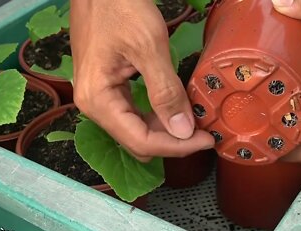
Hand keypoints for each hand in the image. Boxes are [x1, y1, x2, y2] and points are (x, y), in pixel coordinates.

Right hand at [70, 0, 213, 161]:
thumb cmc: (120, 7)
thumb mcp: (148, 47)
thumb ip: (166, 91)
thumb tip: (183, 131)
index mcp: (98, 100)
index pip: (140, 141)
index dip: (176, 147)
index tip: (206, 140)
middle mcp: (93, 106)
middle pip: (136, 141)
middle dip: (171, 142)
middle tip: (203, 132)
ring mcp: (98, 97)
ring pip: (135, 130)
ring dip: (164, 131)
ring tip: (193, 122)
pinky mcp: (106, 87)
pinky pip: (132, 114)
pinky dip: (155, 116)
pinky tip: (173, 109)